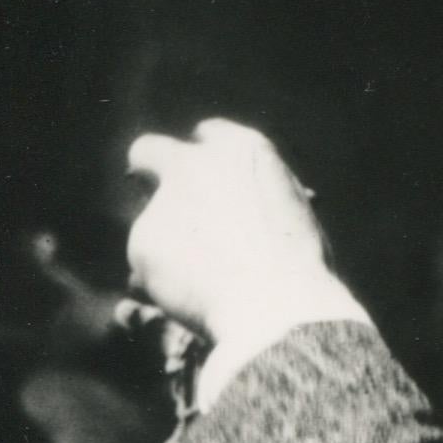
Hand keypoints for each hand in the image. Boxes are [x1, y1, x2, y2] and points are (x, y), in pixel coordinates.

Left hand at [125, 120, 370, 399]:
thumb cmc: (299, 270)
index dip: (206, 160)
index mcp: (245, 150)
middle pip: (150, 151)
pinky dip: (159, 282)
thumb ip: (252, 201)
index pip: (210, 135)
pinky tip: (191, 302)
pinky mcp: (143, 238)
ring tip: (207, 287)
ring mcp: (165, 199)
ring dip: (168, 248)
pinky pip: (144, 264)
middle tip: (151, 195)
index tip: (206, 180)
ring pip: (151, 224)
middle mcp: (198, 164)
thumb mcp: (290, 219)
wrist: (277, 308)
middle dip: (149, 171)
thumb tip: (234, 211)